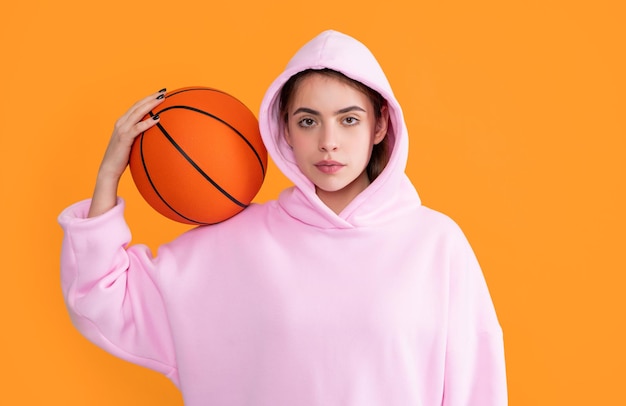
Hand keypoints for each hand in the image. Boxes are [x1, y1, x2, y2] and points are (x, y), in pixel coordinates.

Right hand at [88, 89, 165, 216]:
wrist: (109, 169)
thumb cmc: (122, 159)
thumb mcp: (132, 145)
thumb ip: (140, 138)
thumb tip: (155, 138)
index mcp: (123, 122)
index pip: (136, 106)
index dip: (147, 99)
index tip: (159, 94)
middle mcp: (121, 123)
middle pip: (138, 105)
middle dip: (151, 97)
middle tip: (164, 92)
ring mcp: (122, 129)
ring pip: (138, 112)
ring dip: (150, 104)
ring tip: (162, 99)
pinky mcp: (124, 138)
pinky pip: (138, 128)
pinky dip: (147, 122)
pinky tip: (157, 119)